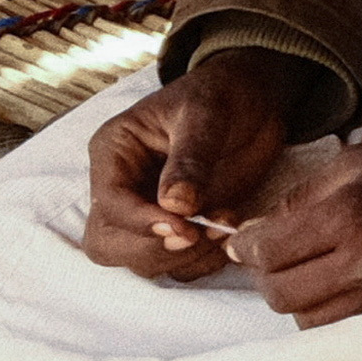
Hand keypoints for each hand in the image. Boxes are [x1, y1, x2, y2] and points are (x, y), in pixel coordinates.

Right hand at [77, 59, 300, 279]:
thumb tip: (174, 205)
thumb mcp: (205, 114)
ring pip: (143, 261)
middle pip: (109, 244)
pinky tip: (230, 233)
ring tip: (224, 226)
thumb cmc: (220, 95)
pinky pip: (180, 265)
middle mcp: (123, 188)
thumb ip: (190, 159)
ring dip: (185, 257)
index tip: (183, 229)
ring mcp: (149, 212)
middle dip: (153, 250)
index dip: (140, 224)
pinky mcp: (180, 228)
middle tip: (199, 235)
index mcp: (114, 153)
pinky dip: (205, 261)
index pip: (109, 203)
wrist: (252, 101)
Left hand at [228, 95, 361, 326]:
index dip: (244, 248)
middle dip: (265, 276)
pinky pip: (344, 329)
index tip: (241, 241)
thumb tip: (255, 232)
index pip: (268, 253)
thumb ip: (300, 198)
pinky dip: (328, 312)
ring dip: (296, 299)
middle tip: (270, 257)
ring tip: (306, 272)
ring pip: (308, 322)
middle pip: (281, 296)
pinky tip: (335, 287)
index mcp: (349, 217)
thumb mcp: (354, 162)